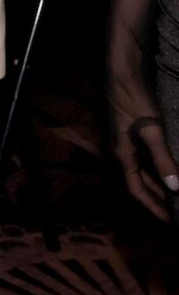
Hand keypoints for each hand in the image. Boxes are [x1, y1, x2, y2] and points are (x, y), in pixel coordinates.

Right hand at [109, 46, 178, 219]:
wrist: (121, 74)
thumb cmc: (134, 101)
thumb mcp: (152, 130)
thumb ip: (163, 158)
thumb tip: (177, 188)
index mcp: (123, 153)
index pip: (136, 189)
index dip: (153, 206)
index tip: (170, 221)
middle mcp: (122, 150)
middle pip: (139, 182)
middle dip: (157, 198)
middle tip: (176, 211)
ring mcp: (125, 140)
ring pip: (141, 170)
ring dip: (157, 184)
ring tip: (175, 193)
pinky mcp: (130, 131)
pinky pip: (143, 158)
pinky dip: (156, 168)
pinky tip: (169, 166)